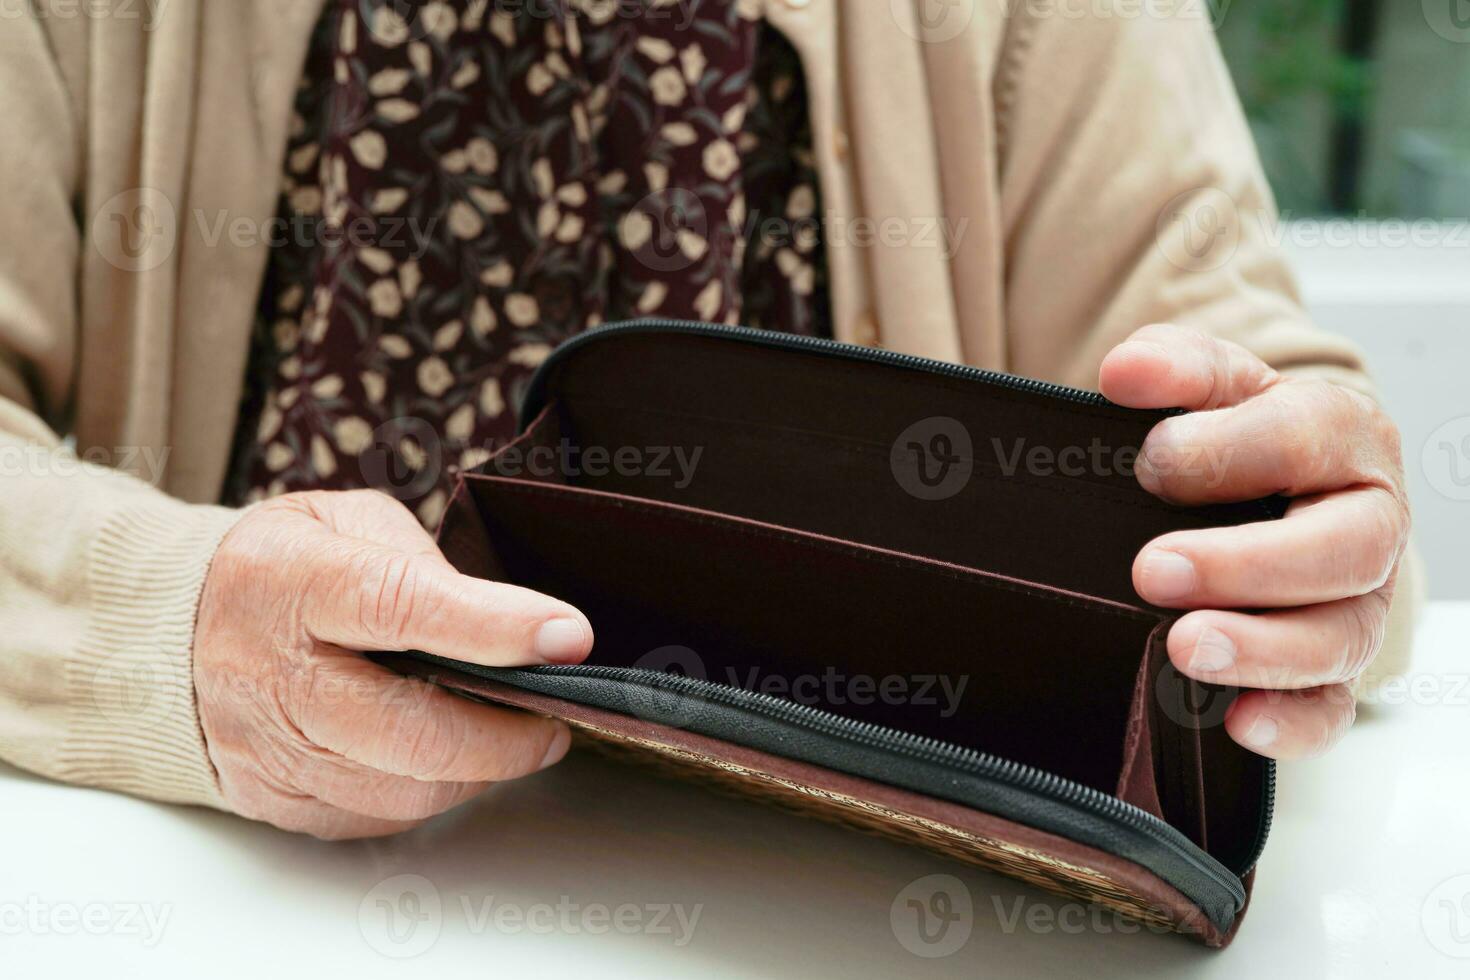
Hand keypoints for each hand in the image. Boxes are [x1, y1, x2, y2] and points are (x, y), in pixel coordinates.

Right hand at [194, 489, 593, 838]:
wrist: (171, 631)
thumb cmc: (281, 567)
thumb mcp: (347, 523)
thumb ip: (423, 566)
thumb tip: (507, 627)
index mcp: (292, 580)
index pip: (401, 605)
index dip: (493, 627)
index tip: (567, 636)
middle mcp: (272, 673)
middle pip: (410, 731)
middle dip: (506, 734)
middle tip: (554, 717)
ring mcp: (268, 748)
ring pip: (402, 790)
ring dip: (478, 769)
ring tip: (509, 733)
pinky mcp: (275, 798)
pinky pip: (377, 816)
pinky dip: (430, 792)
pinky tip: (447, 757)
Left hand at [1099, 325, 1408, 759]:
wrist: (1262, 488)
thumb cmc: (1238, 437)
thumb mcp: (1210, 385)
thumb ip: (1174, 365)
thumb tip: (1128, 371)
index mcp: (1341, 435)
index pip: (1305, 437)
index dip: (1228, 450)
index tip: (1153, 461)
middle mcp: (1365, 520)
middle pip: (1340, 549)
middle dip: (1244, 563)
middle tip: (1153, 569)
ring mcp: (1354, 601)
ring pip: (1337, 636)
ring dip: (1260, 647)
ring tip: (1184, 647)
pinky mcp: (1330, 670)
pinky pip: (1328, 709)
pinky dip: (1287, 720)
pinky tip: (1235, 720)